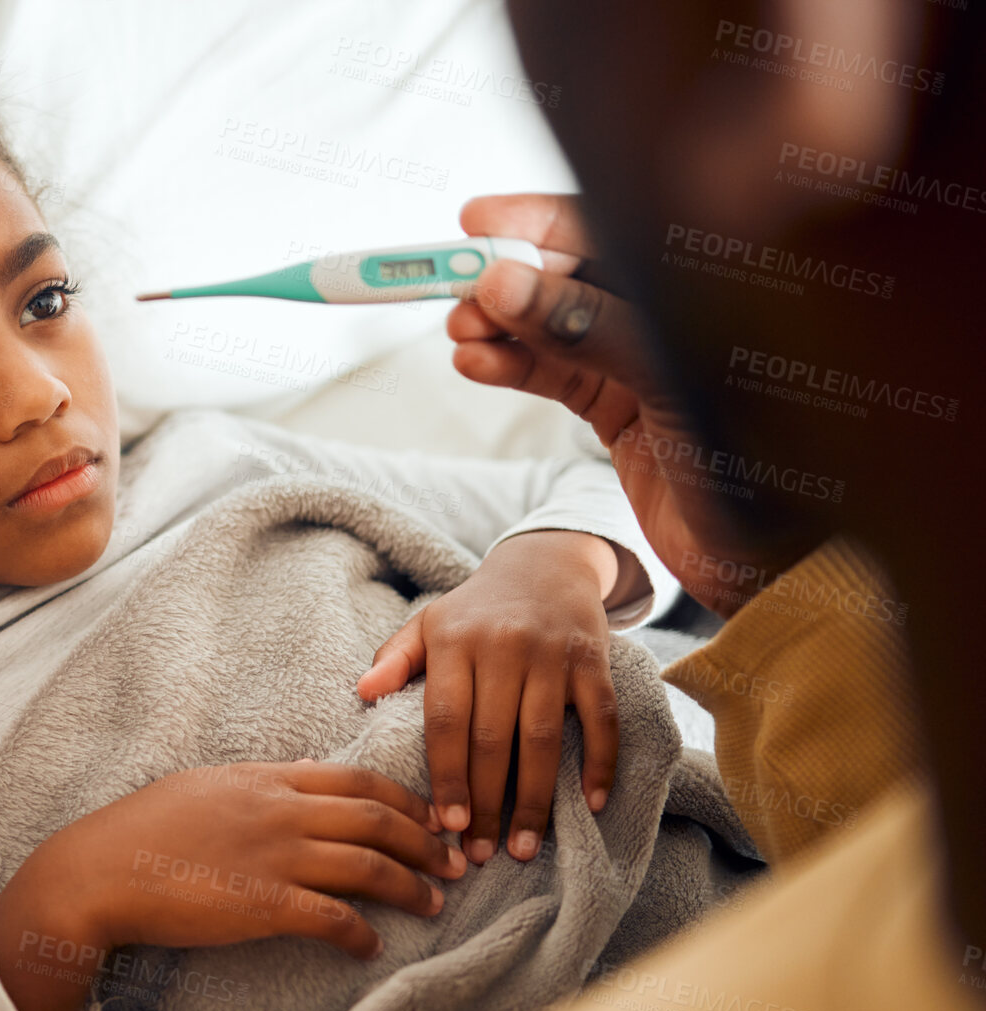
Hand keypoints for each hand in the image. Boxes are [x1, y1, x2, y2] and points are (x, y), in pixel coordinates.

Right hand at [0, 761, 463, 1010]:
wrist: (98, 872)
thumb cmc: (142, 830)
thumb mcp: (205, 785)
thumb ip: (261, 782)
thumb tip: (308, 776)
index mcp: (265, 778)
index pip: (355, 779)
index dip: (405, 798)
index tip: (432, 817)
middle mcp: (278, 811)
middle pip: (375, 817)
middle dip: (424, 839)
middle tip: (454, 860)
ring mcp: (273, 857)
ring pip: (367, 865)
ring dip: (410, 885)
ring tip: (435, 902)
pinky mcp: (262, 906)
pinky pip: (333, 918)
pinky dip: (362, 932)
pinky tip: (373, 946)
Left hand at [357, 530, 620, 864]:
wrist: (544, 564)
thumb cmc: (475, 609)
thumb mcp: (427, 623)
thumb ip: (394, 658)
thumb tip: (361, 692)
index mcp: (453, 641)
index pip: (446, 719)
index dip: (446, 775)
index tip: (446, 824)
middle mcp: (502, 646)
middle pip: (493, 739)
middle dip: (487, 803)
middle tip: (481, 853)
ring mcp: (551, 653)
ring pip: (543, 738)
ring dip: (535, 799)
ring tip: (523, 848)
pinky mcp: (593, 659)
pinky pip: (600, 718)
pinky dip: (598, 763)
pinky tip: (589, 804)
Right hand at [447, 193, 789, 617]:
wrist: (777, 567)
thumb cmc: (758, 466)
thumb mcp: (671, 382)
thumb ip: (587, 328)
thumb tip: (501, 284)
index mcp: (714, 285)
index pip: (620, 226)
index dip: (545, 222)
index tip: (479, 221)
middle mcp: (680, 315)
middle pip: (579, 272)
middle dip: (511, 278)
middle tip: (455, 288)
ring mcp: (650, 363)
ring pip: (558, 325)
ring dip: (501, 326)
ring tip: (458, 332)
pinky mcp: (626, 410)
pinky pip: (556, 375)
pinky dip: (512, 368)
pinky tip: (473, 362)